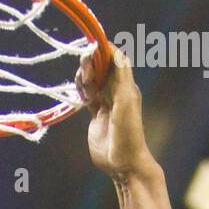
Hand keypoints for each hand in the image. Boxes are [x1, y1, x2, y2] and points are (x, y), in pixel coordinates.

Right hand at [76, 44, 156, 180]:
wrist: (122, 161)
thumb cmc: (128, 131)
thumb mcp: (126, 100)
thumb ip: (120, 74)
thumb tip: (114, 49)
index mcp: (126, 84)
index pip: (114, 59)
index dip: (103, 50)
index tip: (90, 47)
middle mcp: (116, 90)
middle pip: (100, 67)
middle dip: (90, 64)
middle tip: (86, 75)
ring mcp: (105, 102)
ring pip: (92, 80)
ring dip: (84, 78)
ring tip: (83, 88)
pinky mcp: (96, 114)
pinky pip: (87, 95)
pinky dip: (81, 91)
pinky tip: (80, 95)